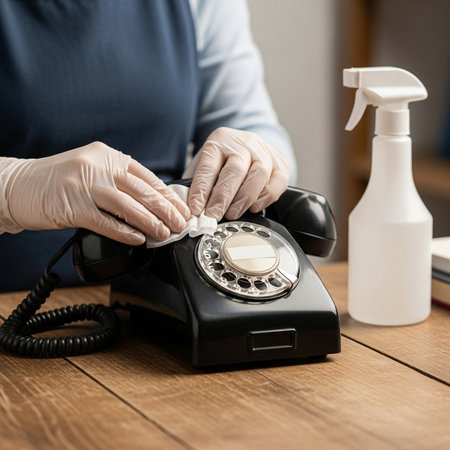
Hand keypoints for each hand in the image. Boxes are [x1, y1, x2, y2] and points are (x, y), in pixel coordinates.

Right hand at [2, 142, 190, 244]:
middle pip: (142, 191)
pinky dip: (124, 232)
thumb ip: (118, 181)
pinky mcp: (72, 205)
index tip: (182, 209)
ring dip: (150, 223)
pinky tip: (138, 239)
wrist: (17, 185)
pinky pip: (105, 221)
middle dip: (166, 210)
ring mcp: (84, 184)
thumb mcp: (92, 170)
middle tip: (181, 225)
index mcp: (107, 156)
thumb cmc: (57, 181)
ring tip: (164, 234)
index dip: (168, 195)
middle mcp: (98, 166)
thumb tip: (150, 202)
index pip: (147, 177)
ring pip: (128, 206)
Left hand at [184, 127, 289, 220]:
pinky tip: (254, 207)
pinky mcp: (281, 163)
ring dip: (244, 198)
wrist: (248, 148)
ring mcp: (265, 151)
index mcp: (219, 141)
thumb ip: (195, 185)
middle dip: (223, 197)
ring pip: (259, 174)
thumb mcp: (204, 166)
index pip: (209, 166)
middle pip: (235, 170)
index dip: (201, 189)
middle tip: (214, 216)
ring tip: (232, 214)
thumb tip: (186, 210)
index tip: (196, 209)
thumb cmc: (223, 163)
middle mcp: (244, 142)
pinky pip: (278, 181)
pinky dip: (266, 197)